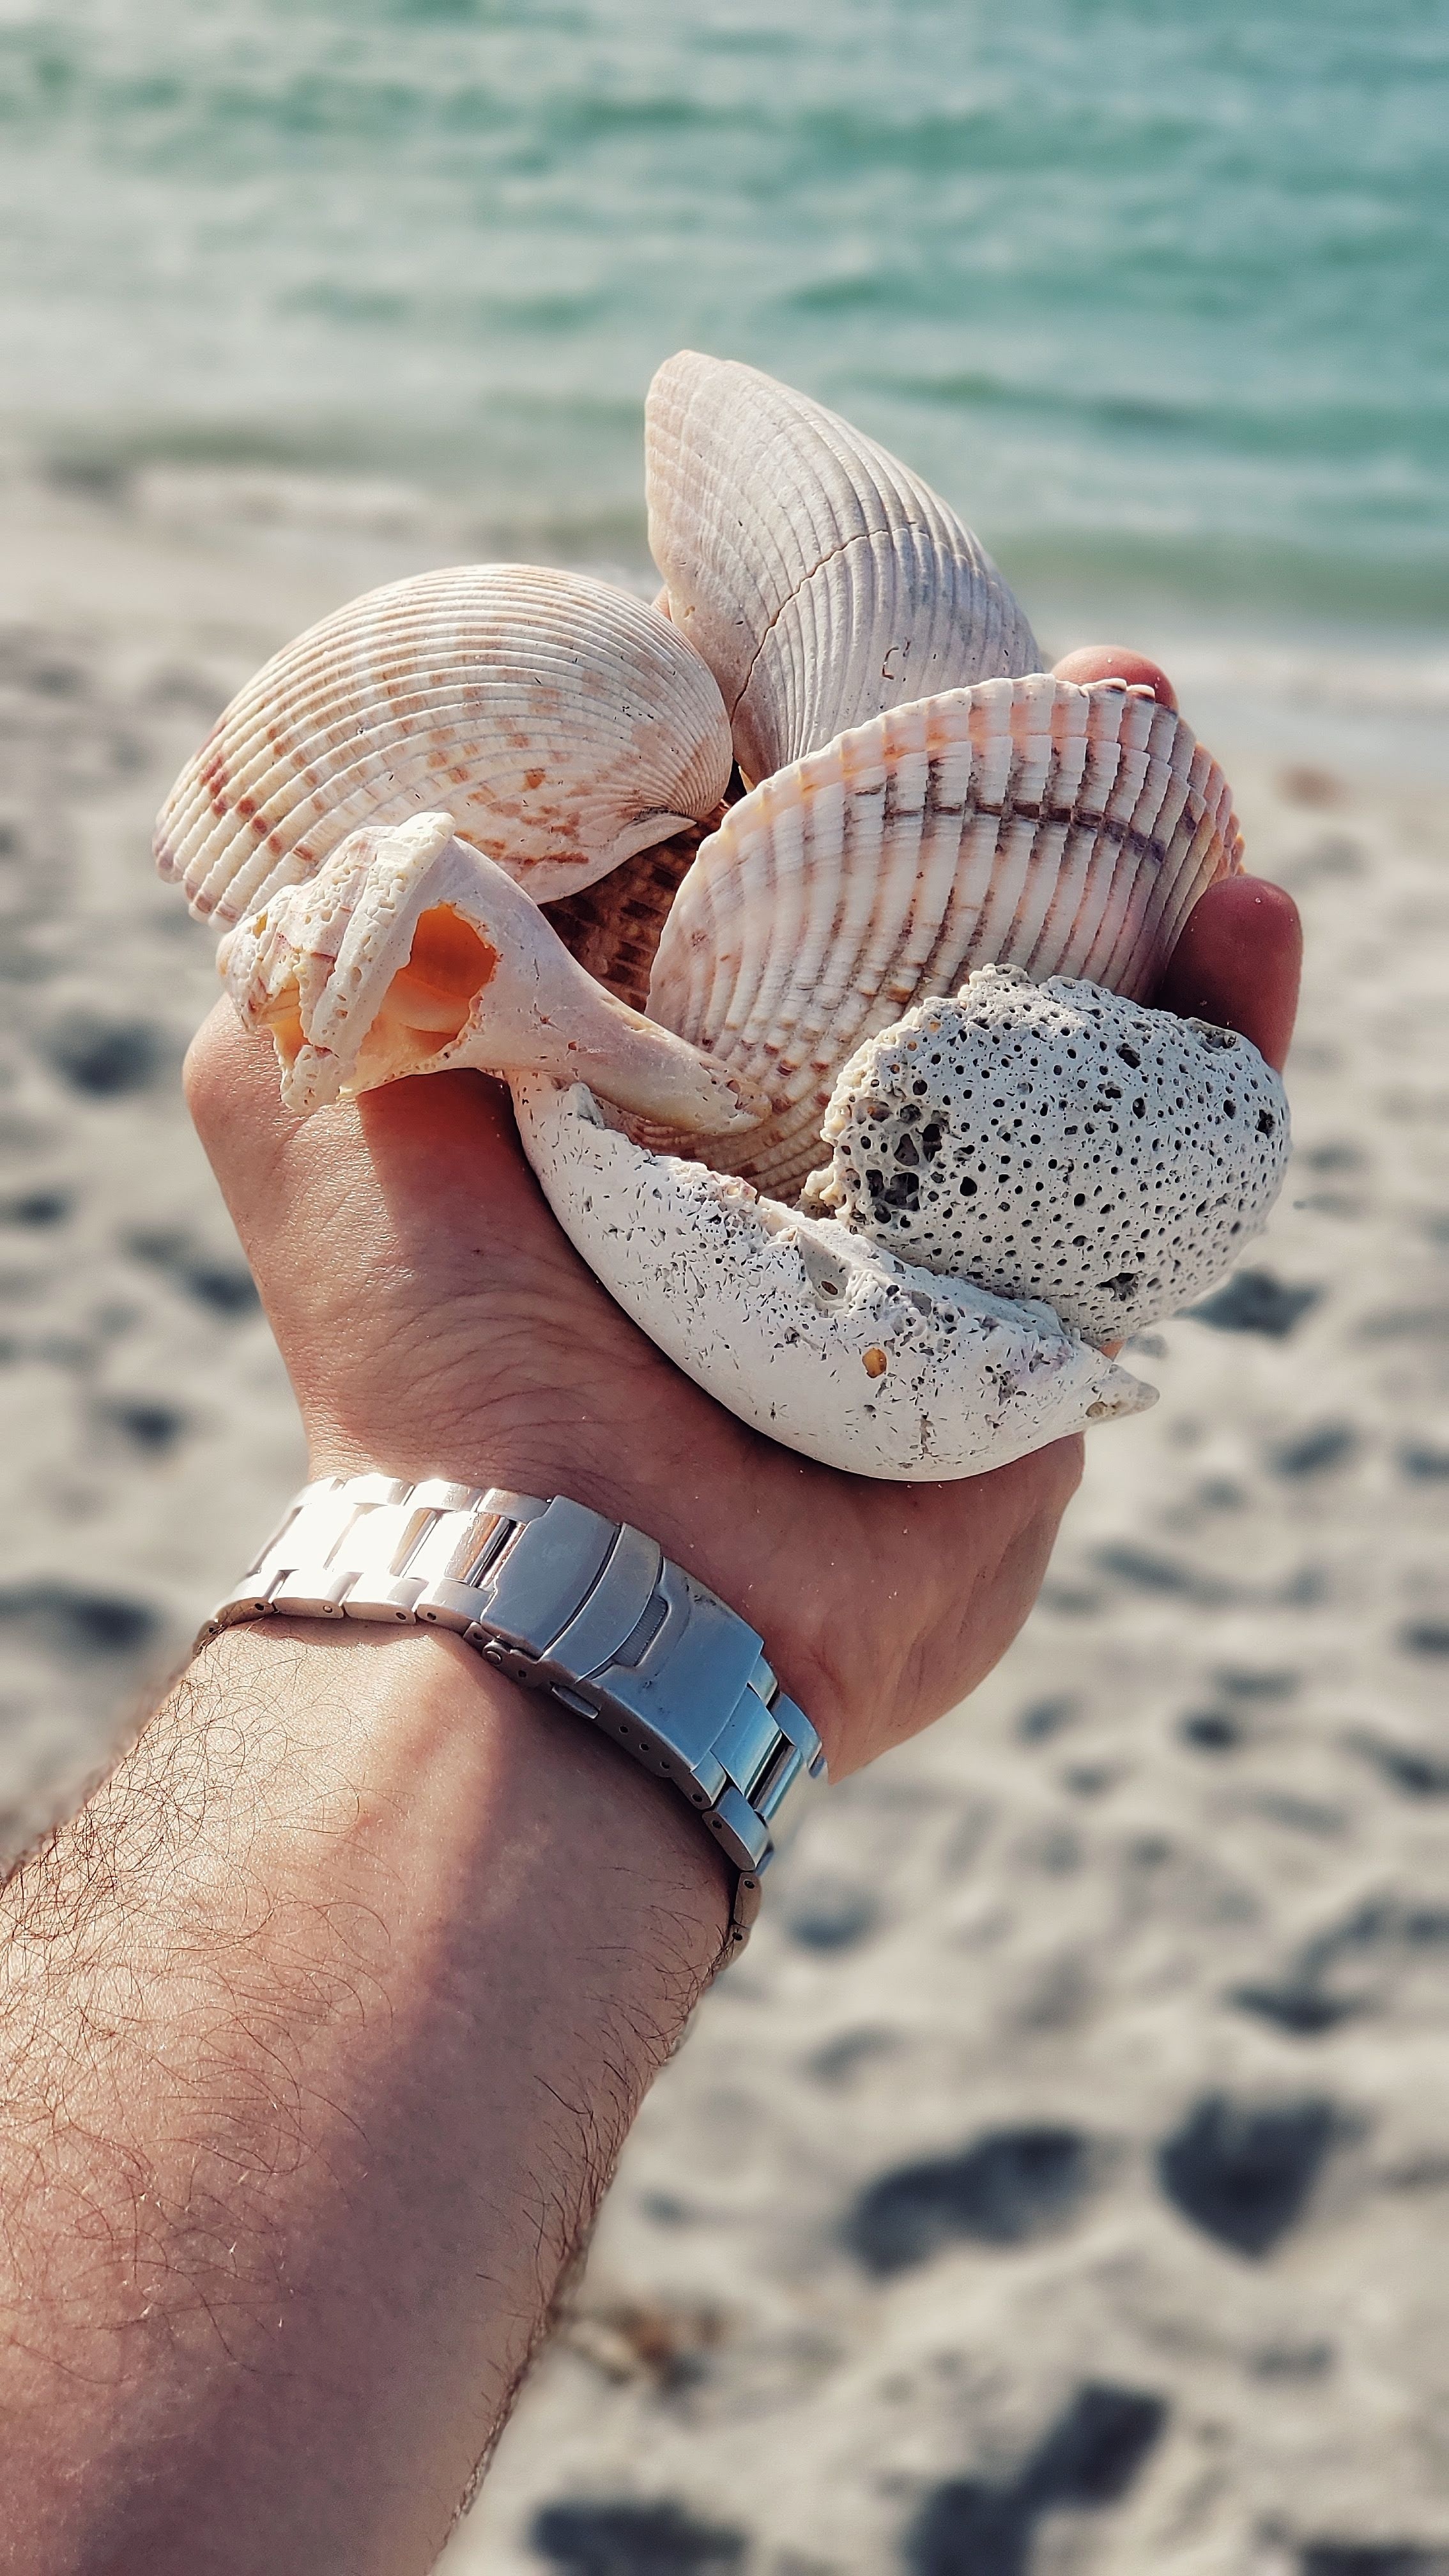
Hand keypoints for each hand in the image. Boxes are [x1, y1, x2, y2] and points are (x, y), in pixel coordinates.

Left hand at [184, 649, 1299, 1781]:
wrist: (577, 1581)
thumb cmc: (436, 1338)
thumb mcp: (303, 1085)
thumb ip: (344, 926)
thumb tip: (425, 780)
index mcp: (663, 1062)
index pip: (780, 855)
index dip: (841, 738)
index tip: (873, 641)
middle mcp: (807, 1121)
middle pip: (953, 904)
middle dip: (1018, 777)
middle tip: (1070, 678)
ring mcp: (944, 1205)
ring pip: (1084, 992)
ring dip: (1146, 846)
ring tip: (1156, 728)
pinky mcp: (1060, 1296)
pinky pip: (1187, 1138)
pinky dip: (1235, 1013)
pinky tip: (1244, 904)